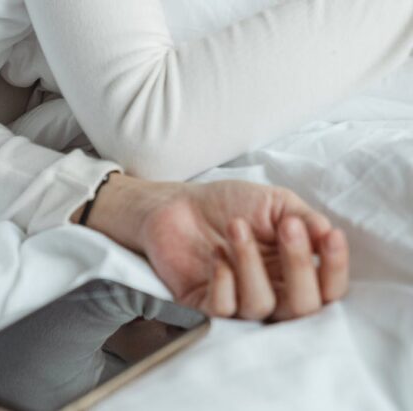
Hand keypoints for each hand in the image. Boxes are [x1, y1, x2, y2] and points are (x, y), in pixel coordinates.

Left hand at [84, 175, 348, 320]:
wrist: (179, 203)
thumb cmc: (230, 203)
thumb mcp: (275, 203)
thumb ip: (304, 218)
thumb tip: (327, 232)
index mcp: (294, 272)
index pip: (328, 288)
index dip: (335, 268)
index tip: (330, 235)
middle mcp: (273, 294)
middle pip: (303, 307)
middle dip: (299, 265)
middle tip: (286, 226)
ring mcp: (240, 304)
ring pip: (261, 306)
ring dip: (251, 263)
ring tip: (236, 225)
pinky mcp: (206, 307)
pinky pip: (224, 311)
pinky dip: (223, 281)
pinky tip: (217, 254)